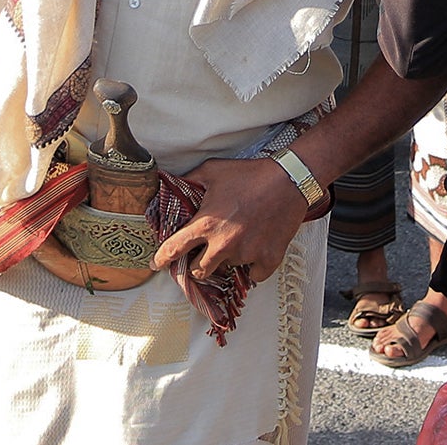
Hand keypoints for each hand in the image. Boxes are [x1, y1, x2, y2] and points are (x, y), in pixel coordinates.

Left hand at [151, 155, 306, 280]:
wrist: (290, 179)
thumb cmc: (250, 174)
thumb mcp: (213, 170)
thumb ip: (190, 181)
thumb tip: (171, 183)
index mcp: (206, 224)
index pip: (175, 249)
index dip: (162, 259)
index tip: (157, 265)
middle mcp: (223, 245)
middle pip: (199, 271)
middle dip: (198, 264)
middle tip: (206, 253)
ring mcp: (247, 254)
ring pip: (229, 269)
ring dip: (229, 259)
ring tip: (239, 239)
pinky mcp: (268, 260)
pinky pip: (254, 275)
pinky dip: (254, 266)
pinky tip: (256, 249)